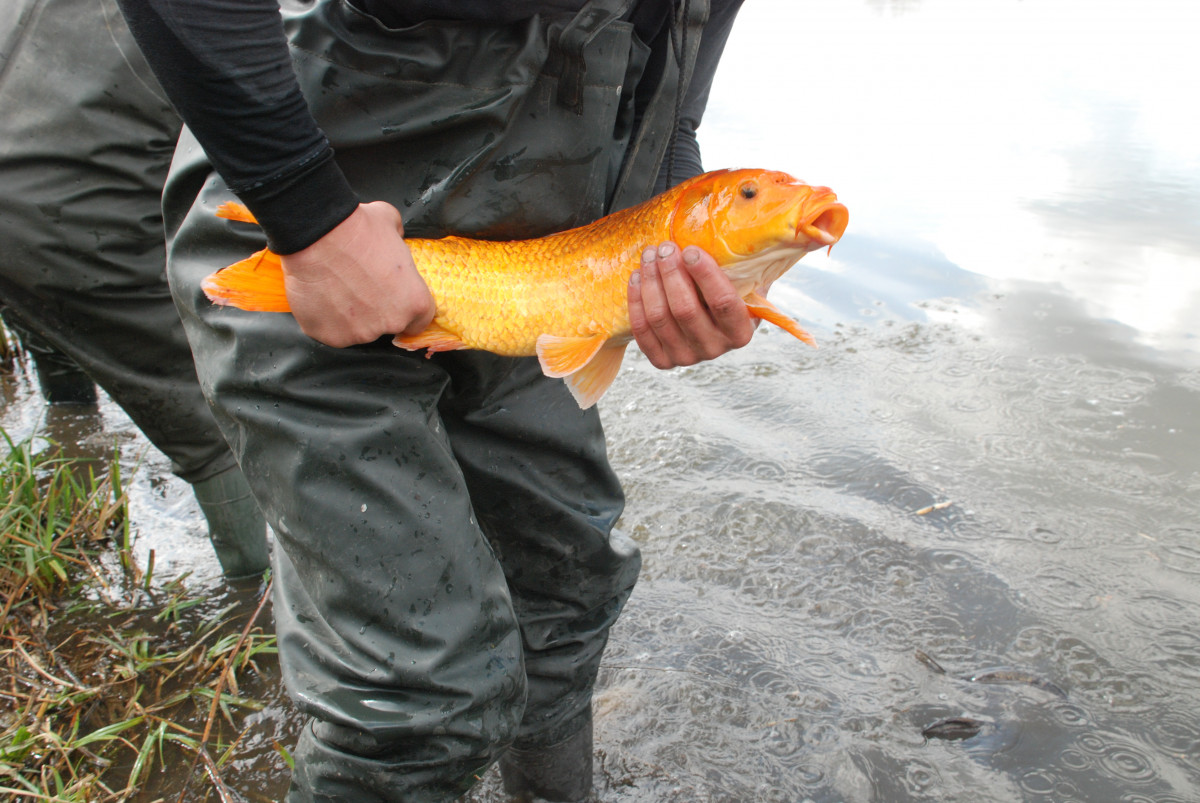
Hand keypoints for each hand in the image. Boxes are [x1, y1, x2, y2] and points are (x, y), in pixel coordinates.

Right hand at [279, 201, 434, 347]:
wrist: (317, 235)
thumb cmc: (357, 229)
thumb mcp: (393, 225)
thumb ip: (399, 241)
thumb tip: (395, 239)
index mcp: (414, 302)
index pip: (419, 320)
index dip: (405, 308)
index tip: (393, 298)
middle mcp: (390, 323)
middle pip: (387, 325)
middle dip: (376, 310)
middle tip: (360, 286)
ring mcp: (358, 334)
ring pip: (357, 330)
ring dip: (350, 316)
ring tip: (337, 289)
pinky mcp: (330, 336)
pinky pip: (330, 330)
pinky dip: (325, 318)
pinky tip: (321, 296)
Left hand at [628, 242, 755, 368]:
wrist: (710, 318)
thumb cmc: (728, 290)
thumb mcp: (744, 278)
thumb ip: (741, 264)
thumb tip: (731, 229)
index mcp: (741, 331)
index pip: (723, 304)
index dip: (705, 275)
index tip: (691, 250)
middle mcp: (714, 349)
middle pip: (685, 310)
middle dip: (671, 273)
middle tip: (664, 247)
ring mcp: (687, 358)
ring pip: (660, 318)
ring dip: (650, 282)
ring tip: (649, 255)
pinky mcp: (662, 360)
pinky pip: (642, 331)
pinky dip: (636, 301)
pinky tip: (636, 277)